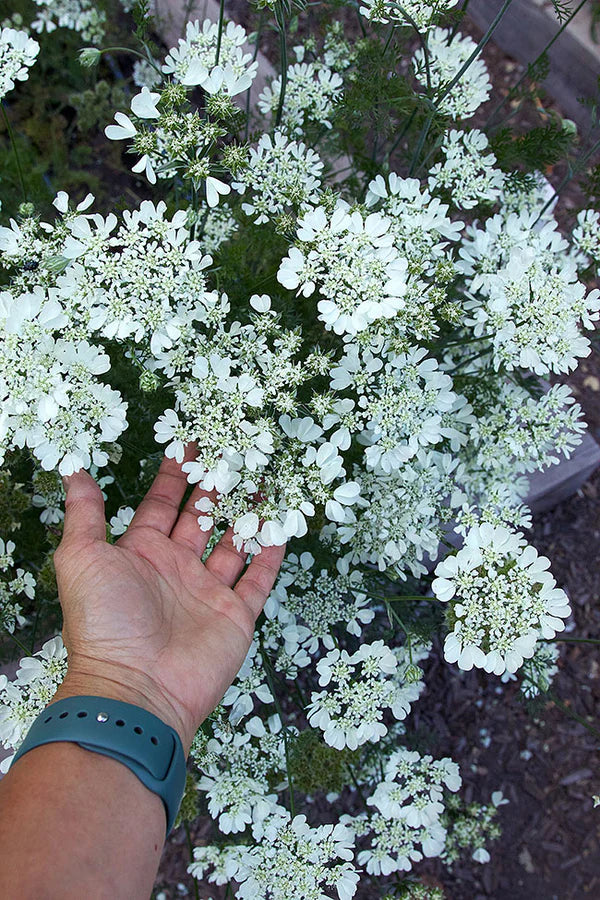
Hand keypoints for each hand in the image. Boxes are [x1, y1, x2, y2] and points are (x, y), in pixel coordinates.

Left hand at [51, 446, 285, 753]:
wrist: (137, 689)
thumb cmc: (105, 622)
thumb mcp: (82, 559)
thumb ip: (84, 515)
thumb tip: (74, 473)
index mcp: (142, 552)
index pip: (162, 503)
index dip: (175, 473)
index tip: (191, 441)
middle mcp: (177, 568)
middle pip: (202, 518)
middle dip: (218, 487)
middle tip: (236, 453)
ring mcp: (208, 592)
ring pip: (234, 544)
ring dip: (248, 515)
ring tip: (265, 482)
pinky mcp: (236, 616)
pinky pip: (258, 581)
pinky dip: (270, 557)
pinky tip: (282, 530)